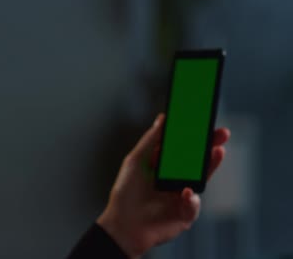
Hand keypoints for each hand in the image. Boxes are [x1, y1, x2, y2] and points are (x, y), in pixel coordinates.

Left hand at [96, 114, 229, 258]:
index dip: (195, 135)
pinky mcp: (185, 214)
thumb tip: (163, 118)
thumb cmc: (126, 193)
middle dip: (211, 146)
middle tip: (222, 133)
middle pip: (198, 160)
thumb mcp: (136, 161)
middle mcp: (176, 179)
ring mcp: (182, 196)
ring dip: (211, 166)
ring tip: (217, 151)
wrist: (122, 225)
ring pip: (201, 179)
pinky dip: (191, 198)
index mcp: (164, 166)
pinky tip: (186, 192)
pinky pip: (193, 204)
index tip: (205, 120)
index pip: (184, 147)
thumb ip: (150, 141)